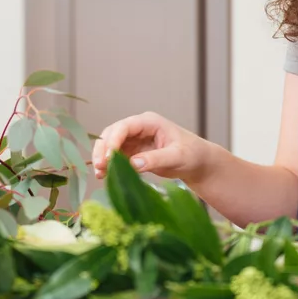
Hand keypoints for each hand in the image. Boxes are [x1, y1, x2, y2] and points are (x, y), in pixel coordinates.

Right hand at [91, 112, 210, 182]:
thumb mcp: (177, 157)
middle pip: (113, 133)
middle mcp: (139, 128)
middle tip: (100, 166)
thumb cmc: (193, 154)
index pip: (125, 126)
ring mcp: (135, 140)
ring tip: (99, 173)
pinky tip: (104, 176)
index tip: (109, 157)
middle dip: (104, 148)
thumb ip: (156, 159)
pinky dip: (109, 165)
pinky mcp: (133, 152)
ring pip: (111, 145)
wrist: (198, 163)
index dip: (114, 140)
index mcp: (150, 122)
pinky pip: (116, 157)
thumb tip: (133, 163)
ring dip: (103, 157)